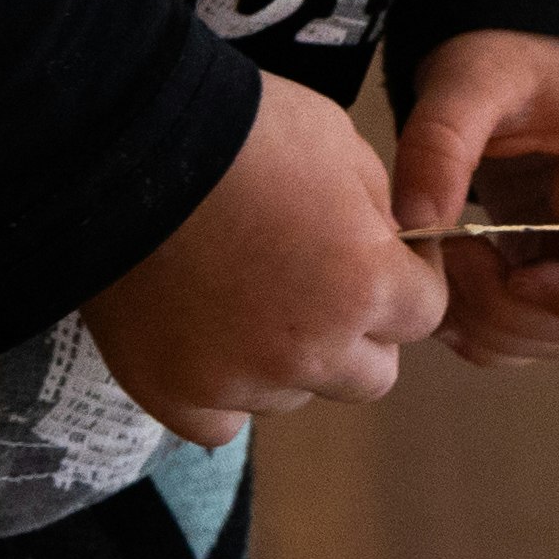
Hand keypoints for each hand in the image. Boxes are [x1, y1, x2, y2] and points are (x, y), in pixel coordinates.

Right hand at [84, 71, 451, 445]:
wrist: (133, 152)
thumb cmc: (249, 135)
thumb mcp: (345, 149)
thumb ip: (380, 216)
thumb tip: (390, 252)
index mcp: (364, 286)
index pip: (425, 314)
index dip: (408, 281)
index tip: (381, 256)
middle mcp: (309, 351)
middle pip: (370, 375)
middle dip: (361, 334)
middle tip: (320, 284)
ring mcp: (240, 382)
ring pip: (295, 396)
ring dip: (289, 361)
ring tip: (248, 297)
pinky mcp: (175, 398)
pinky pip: (222, 422)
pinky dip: (222, 390)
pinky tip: (207, 339)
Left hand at [388, 28, 558, 367]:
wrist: (509, 31)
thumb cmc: (512, 44)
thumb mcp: (473, 78)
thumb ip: (442, 144)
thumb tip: (414, 225)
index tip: (516, 274)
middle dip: (512, 315)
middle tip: (452, 264)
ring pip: (551, 335)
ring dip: (489, 328)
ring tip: (439, 269)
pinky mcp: (538, 253)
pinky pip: (520, 320)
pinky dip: (478, 324)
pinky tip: (440, 281)